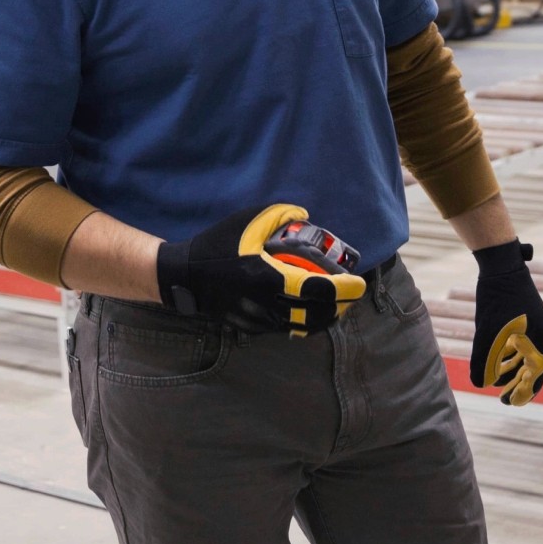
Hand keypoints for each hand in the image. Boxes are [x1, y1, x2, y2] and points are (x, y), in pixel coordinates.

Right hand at [157, 203, 367, 336]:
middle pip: (315, 313)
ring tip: (337, 306)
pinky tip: (310, 312)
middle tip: (351, 295)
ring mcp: (259, 319)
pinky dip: (304, 322)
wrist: (185, 277)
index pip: (316, 289)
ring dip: (325, 318)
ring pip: (302, 326)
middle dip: (340, 306)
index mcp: (269, 277)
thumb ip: (280, 214)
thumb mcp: (248, 221)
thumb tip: (306, 216)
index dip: (342, 289)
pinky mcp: (252, 327)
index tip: (357, 283)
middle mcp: (267, 303)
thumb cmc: (217, 245)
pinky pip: (286, 329)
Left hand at [470, 240, 542, 405]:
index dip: (527, 390)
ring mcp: (532, 320)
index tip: (513, 402)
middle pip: (532, 365)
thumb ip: (484, 357)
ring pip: (524, 353)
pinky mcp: (522, 312)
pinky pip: (518, 339)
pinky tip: (494, 357)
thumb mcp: (488, 330)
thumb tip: (479, 383)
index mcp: (539, 336)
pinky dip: (508, 352)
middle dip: (518, 384)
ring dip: (512, 369)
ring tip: (496, 381)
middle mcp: (539, 329)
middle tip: (504, 398)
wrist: (500, 261)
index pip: (538, 372)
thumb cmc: (496, 297)